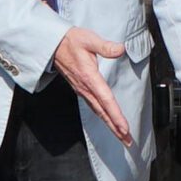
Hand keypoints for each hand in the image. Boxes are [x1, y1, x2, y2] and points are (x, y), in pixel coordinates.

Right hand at [50, 26, 133, 145]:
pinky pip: (94, 107)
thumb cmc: (71, 41)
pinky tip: (109, 122)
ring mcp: (82, 91)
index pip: (106, 100)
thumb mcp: (88, 39)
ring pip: (99, 112)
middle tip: (128, 141)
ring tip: (122, 136)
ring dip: (110, 125)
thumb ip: (105, 46)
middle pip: (103, 112)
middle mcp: (85, 88)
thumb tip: (120, 49)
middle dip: (116, 128)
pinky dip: (103, 117)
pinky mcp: (81, 90)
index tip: (124, 128)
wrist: (52, 46)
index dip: (115, 115)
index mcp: (89, 77)